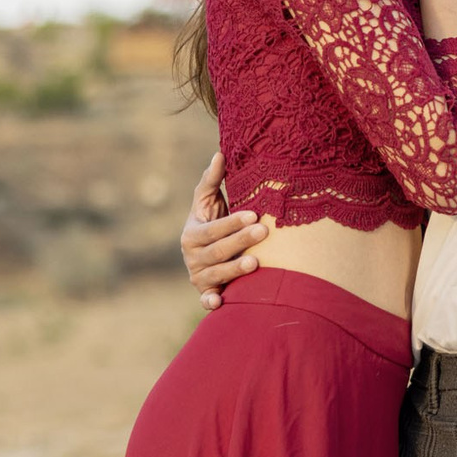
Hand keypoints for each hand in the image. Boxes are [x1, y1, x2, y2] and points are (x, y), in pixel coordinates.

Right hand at [179, 151, 270, 309]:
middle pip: (217, 251)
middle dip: (240, 241)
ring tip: (256, 262)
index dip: (232, 222)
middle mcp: (192, 257)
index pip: (212, 229)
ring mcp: (198, 276)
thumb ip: (212, 179)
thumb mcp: (208, 201)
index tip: (254, 214)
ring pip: (216, 275)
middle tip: (265, 231)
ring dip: (234, 270)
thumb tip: (221, 152)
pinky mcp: (206, 293)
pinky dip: (210, 303)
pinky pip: (206, 300)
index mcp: (191, 234)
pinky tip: (220, 303)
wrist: (209, 251)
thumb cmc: (213, 221)